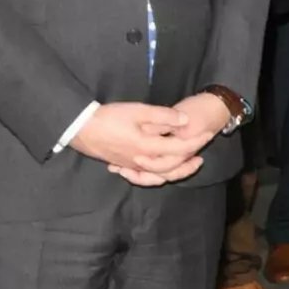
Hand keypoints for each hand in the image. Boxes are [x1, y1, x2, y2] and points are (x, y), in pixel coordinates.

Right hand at [71, 101, 203, 183]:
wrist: (79, 128)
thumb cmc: (108, 117)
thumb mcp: (138, 111)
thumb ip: (163, 116)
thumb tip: (185, 120)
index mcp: (148, 147)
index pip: (180, 149)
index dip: (196, 141)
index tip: (209, 133)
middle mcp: (141, 161)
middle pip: (172, 166)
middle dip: (191, 157)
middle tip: (204, 147)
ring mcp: (131, 166)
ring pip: (159, 175)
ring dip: (178, 170)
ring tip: (190, 162)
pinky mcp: (123, 165)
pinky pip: (144, 177)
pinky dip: (156, 176)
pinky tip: (162, 171)